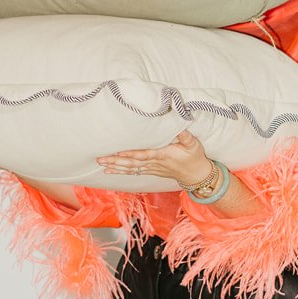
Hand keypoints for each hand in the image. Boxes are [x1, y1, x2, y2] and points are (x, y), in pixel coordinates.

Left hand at [97, 129, 213, 187]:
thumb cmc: (194, 157)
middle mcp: (155, 164)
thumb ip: (185, 135)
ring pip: (131, 169)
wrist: (196, 175)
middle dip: (116, 161)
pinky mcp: (150, 171)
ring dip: (115, 167)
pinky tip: (110, 171)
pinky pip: (133, 172)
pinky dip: (121, 172)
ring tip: (101, 164)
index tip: (119, 152)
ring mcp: (151, 169)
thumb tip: (179, 123)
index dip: (132, 154)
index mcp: (163, 155)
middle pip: (132, 163)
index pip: (145, 155)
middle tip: (101, 159)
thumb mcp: (193, 144)